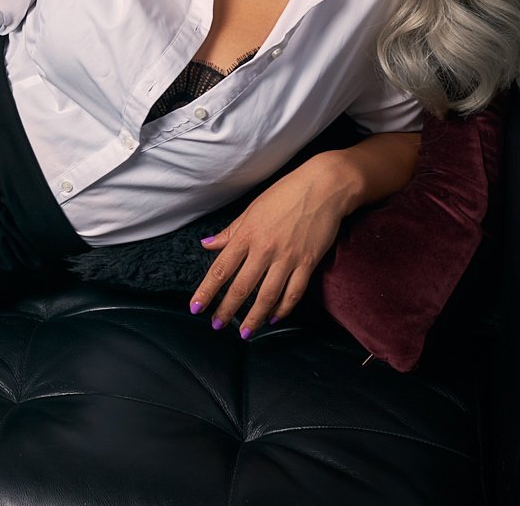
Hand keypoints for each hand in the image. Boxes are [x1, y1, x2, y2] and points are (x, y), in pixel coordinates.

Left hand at [189, 155, 353, 337]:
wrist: (323, 187)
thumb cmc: (284, 194)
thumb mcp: (251, 210)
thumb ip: (230, 232)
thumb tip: (207, 245)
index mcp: (246, 235)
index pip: (220, 269)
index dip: (207, 292)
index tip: (195, 308)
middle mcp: (264, 249)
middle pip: (241, 287)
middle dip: (226, 310)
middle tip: (216, 326)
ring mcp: (288, 258)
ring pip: (267, 296)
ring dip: (254, 317)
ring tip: (244, 332)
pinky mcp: (308, 262)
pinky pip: (294, 292)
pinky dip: (283, 309)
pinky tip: (274, 318)